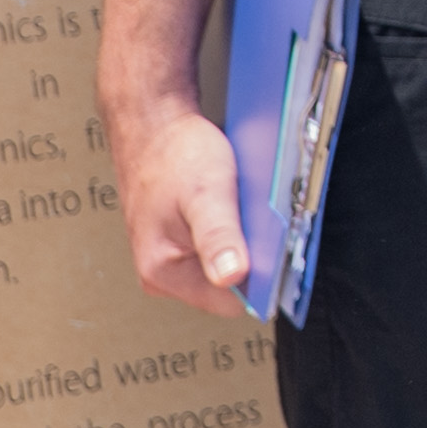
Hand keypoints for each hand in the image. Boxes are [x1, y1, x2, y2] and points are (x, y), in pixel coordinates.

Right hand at [108, 98, 250, 313]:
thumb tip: (232, 276)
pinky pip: (219, 248)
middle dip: (250, 256)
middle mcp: (162, 274)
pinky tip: (232, 206)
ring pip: (226, 265)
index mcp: (163, 272)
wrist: (152, 124)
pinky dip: (233, 230)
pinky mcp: (178, 243)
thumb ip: (219, 237)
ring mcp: (169, 259)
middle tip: (253, 219)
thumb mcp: (206, 193)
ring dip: (242, 242)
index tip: (274, 249)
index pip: (231, 302)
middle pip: (229, 286)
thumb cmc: (172, 154)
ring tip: (240, 209)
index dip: (260, 278)